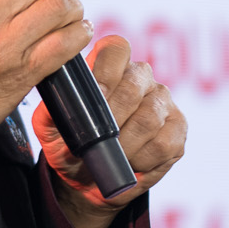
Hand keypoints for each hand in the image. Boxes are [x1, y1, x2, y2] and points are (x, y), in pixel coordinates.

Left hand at [34, 36, 186, 227]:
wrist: (88, 179)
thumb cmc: (68, 145)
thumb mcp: (50, 127)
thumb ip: (54, 108)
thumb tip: (60, 101)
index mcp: (110, 66)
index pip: (117, 48)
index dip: (107, 71)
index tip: (94, 100)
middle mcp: (140, 77)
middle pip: (134, 85)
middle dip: (112, 118)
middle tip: (97, 141)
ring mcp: (163, 101)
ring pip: (149, 117)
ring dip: (126, 144)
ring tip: (111, 155)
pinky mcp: (178, 128)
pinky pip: (164, 143)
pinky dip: (143, 159)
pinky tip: (131, 163)